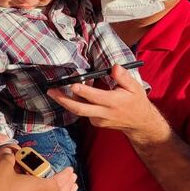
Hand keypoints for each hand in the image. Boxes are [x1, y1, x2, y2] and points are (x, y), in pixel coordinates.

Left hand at [47, 64, 169, 146]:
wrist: (139, 124)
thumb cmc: (136, 102)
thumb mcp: (135, 87)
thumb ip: (123, 76)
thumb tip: (114, 66)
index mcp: (113, 102)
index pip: (94, 97)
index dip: (82, 91)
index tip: (72, 84)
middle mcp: (104, 113)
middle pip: (79, 108)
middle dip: (63, 100)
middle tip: (50, 91)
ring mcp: (98, 120)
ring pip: (79, 110)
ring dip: (68, 98)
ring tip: (61, 87)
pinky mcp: (95, 122)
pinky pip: (83, 111)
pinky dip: (78, 101)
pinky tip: (79, 90)